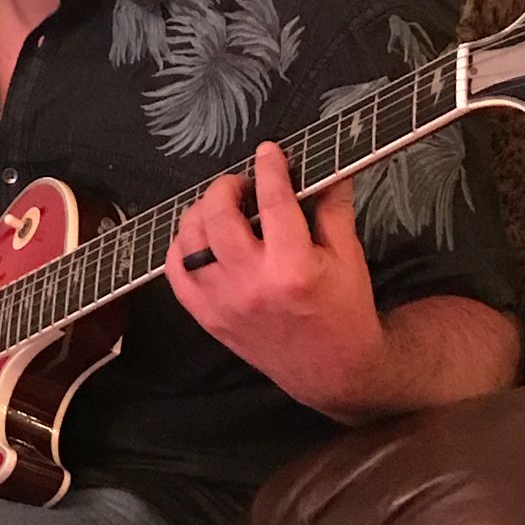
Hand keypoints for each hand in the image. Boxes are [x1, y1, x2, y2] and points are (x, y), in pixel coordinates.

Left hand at [165, 141, 384, 417]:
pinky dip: (181, 248)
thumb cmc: (344, 312)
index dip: (269, 168)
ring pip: (189, 242)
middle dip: (227, 187)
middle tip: (242, 184)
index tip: (268, 152)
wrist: (333, 372)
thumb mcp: (348, 257)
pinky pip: (176, 274)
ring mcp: (223, 303)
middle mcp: (251, 285)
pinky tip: (200, 238)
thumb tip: (327, 167)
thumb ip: (333, 208)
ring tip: (221, 207)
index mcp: (292, 268)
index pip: (272, 201)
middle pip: (219, 216)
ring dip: (200, 213)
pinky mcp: (208, 318)